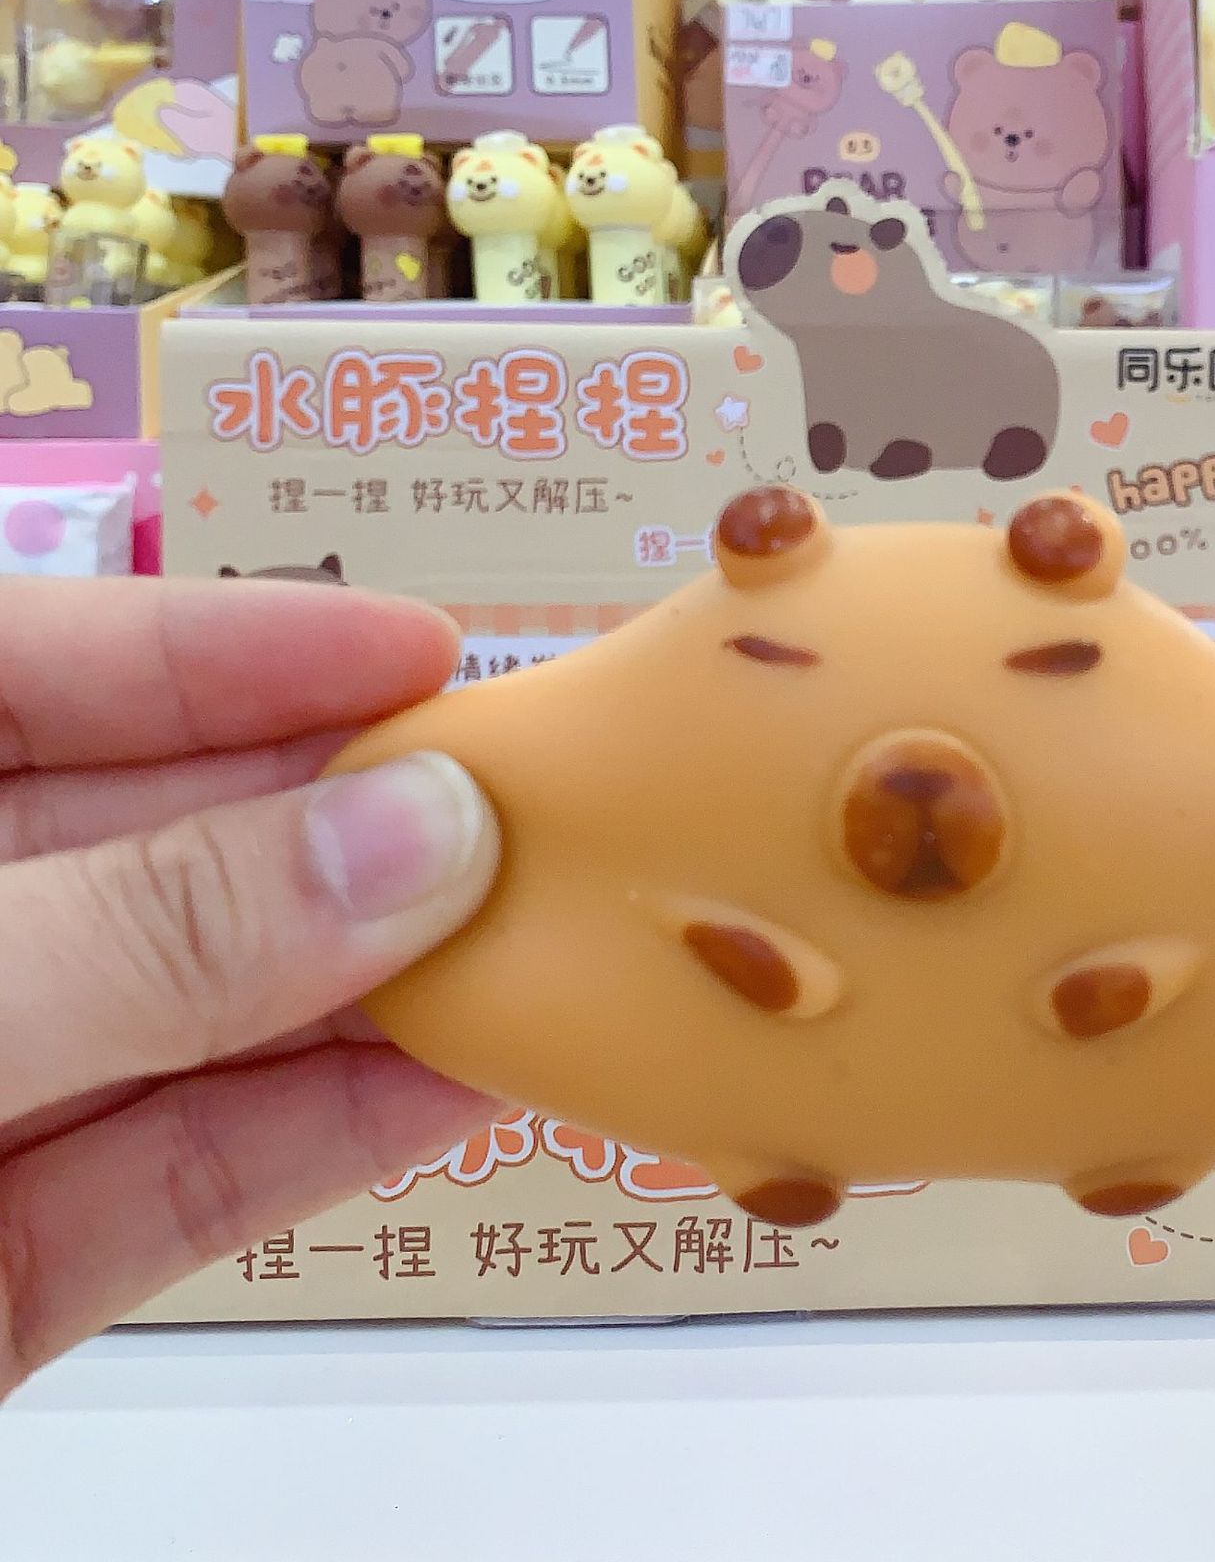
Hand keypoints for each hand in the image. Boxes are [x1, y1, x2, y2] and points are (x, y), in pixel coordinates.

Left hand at [0, 579, 498, 1396]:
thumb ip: (133, 937)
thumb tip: (421, 831)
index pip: (6, 674)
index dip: (210, 643)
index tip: (415, 645)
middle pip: (122, 848)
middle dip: (326, 822)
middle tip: (530, 802)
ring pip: (168, 1024)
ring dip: (355, 987)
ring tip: (545, 937)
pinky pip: (159, 1186)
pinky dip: (308, 1142)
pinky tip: (450, 1086)